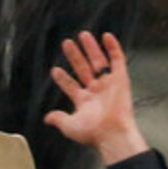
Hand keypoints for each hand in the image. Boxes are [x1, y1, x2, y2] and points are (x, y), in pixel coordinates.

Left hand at [44, 31, 147, 165]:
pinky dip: (113, 47)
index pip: (71, 86)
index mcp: (84, 102)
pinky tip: (106, 36)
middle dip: (74, 56)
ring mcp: (108, 84)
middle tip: (66, 43)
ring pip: (98, 61)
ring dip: (91, 48)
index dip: (63, 79)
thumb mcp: (70, 126)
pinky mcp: (121, 79)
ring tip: (82, 35)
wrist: (112, 133)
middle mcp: (96, 91)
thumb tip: (46, 118)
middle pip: (83, 69)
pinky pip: (117, 59)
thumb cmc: (92, 133)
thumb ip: (58, 119)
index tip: (54, 70)